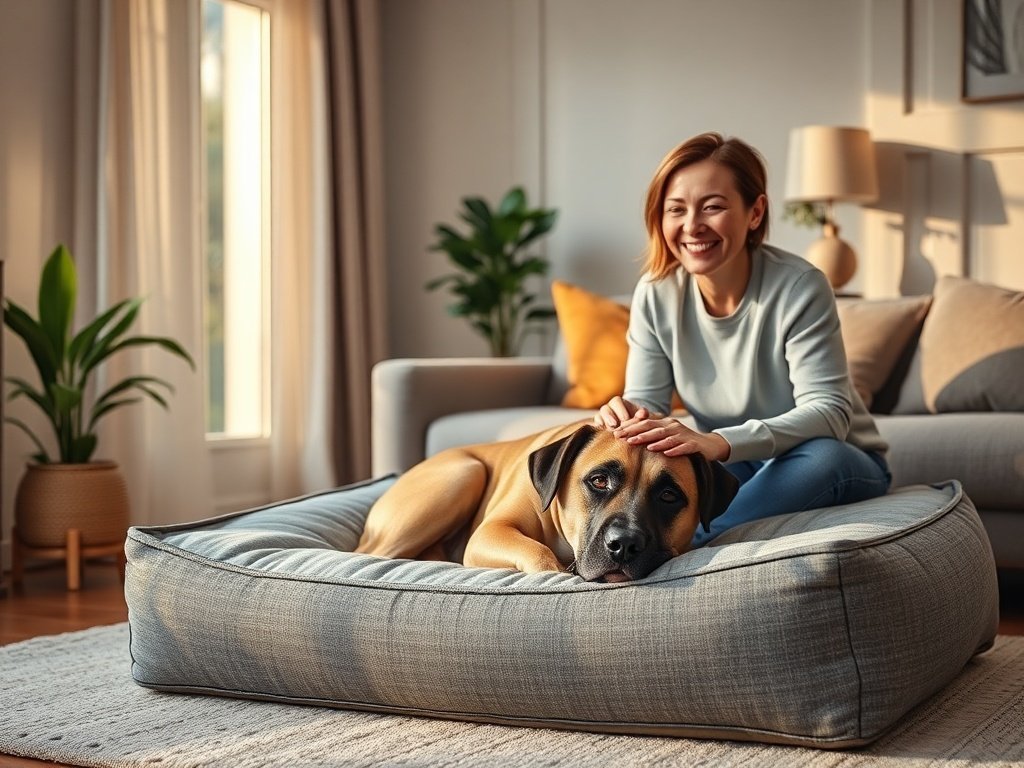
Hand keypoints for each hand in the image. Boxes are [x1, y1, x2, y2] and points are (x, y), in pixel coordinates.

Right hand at [594, 396, 648, 428]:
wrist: (631, 424)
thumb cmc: (637, 418)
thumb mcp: (641, 414)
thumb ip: (643, 413)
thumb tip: (642, 414)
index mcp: (617, 401)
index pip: (616, 402)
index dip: (620, 411)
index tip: (625, 419)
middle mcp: (608, 408)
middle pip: (605, 410)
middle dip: (610, 417)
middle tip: (615, 424)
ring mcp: (601, 416)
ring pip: (599, 417)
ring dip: (604, 423)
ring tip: (610, 429)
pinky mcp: (598, 425)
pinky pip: (595, 424)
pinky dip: (598, 427)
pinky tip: (602, 431)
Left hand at [612, 415, 730, 461]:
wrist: (709, 445)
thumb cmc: (683, 442)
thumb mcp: (666, 436)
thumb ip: (651, 435)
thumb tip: (629, 438)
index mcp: (665, 423)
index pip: (644, 423)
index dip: (630, 427)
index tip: (615, 432)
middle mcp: (673, 427)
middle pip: (652, 428)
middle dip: (636, 432)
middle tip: (622, 437)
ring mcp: (684, 435)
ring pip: (667, 437)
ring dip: (653, 440)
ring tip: (641, 445)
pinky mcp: (694, 445)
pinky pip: (684, 447)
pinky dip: (675, 449)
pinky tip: (666, 453)